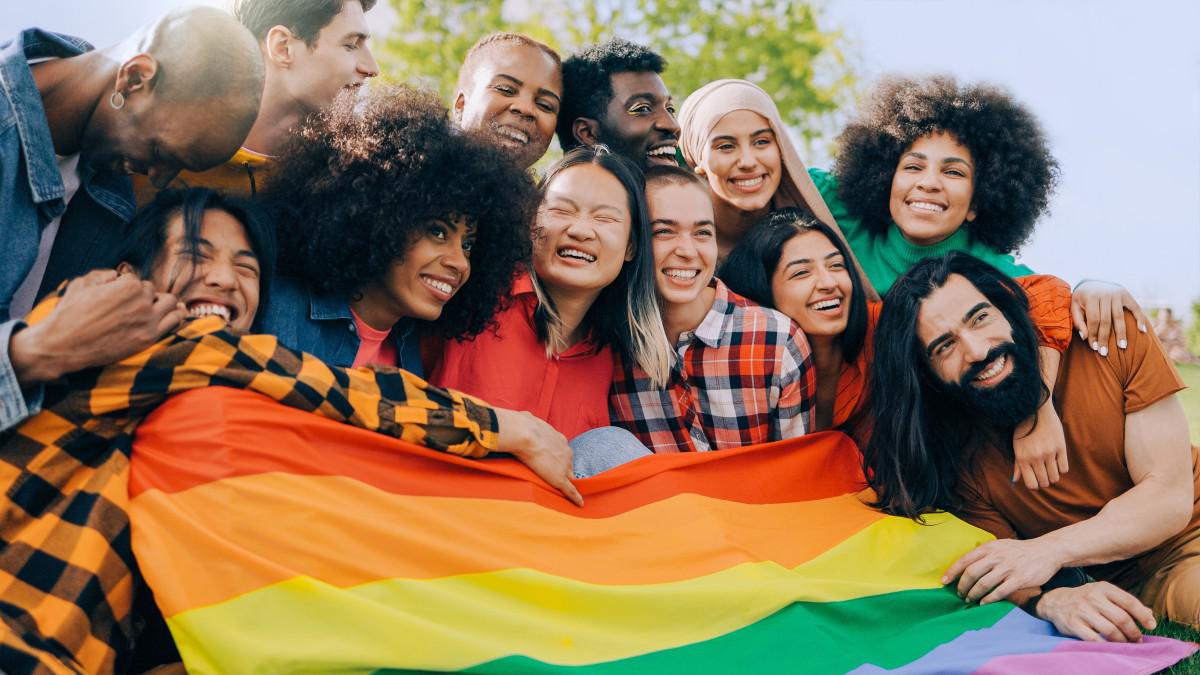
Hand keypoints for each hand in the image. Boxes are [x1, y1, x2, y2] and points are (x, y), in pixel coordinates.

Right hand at [10, 270, 184, 382]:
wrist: (63, 345)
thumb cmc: (69, 313)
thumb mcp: (81, 284)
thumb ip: (103, 274)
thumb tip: (117, 274)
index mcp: (127, 285)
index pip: (136, 279)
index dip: (125, 286)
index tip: (118, 294)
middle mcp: (142, 301)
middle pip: (152, 291)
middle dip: (142, 294)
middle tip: (130, 304)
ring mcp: (148, 320)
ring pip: (170, 302)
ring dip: (163, 302)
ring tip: (155, 307)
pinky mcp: (149, 337)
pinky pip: (175, 321)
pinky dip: (177, 315)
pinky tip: (176, 313)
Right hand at [494, 408, 583, 506]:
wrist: (524, 433)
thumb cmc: (523, 426)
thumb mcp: (530, 419)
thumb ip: (531, 421)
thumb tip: (524, 415)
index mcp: (559, 439)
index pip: (563, 453)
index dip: (560, 459)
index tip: (556, 463)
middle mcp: (566, 451)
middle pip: (569, 465)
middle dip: (566, 470)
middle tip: (562, 477)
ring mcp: (563, 466)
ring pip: (569, 476)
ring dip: (569, 483)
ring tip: (570, 492)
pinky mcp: (560, 478)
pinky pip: (570, 490)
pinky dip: (576, 498)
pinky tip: (580, 504)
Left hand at [942, 538, 1062, 604]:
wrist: (1047, 551)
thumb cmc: (1019, 551)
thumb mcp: (1000, 545)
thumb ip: (984, 554)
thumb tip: (965, 565)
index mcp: (990, 547)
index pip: (965, 560)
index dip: (952, 572)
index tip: (943, 581)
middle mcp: (997, 556)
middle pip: (971, 573)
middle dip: (962, 586)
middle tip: (959, 594)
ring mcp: (1008, 568)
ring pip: (983, 584)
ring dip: (973, 594)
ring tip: (969, 599)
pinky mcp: (1019, 579)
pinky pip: (999, 592)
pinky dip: (988, 599)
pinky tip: (983, 603)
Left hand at [1011, 404, 1067, 488]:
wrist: (1036, 409)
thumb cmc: (1023, 429)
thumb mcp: (1016, 446)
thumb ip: (1017, 465)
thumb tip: (1015, 480)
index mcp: (1022, 458)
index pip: (1032, 484)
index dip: (1034, 485)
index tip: (1036, 479)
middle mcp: (1035, 457)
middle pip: (1044, 482)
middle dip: (1044, 481)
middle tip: (1043, 473)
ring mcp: (1049, 452)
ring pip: (1055, 477)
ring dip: (1053, 475)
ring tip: (1050, 467)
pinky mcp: (1061, 447)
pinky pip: (1064, 468)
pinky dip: (1061, 467)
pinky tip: (1057, 460)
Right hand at [1036, 582, 1155, 641]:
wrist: (1055, 601)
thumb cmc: (1086, 599)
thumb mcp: (1104, 594)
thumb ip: (1125, 603)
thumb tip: (1149, 614)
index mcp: (1103, 588)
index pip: (1129, 601)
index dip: (1143, 615)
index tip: (1151, 626)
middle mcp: (1092, 597)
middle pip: (1122, 619)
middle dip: (1134, 632)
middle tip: (1137, 639)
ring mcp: (1082, 611)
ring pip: (1110, 630)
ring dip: (1122, 641)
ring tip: (1125, 644)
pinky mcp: (1073, 624)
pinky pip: (1095, 639)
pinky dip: (1106, 645)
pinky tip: (1109, 646)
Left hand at [1071, 281, 1148, 355]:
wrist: (1092, 282)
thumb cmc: (1082, 299)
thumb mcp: (1075, 306)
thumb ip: (1078, 321)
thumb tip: (1085, 337)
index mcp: (1091, 297)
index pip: (1093, 320)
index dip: (1093, 335)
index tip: (1094, 348)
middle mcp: (1105, 294)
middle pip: (1106, 320)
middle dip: (1105, 338)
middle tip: (1105, 353)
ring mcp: (1117, 294)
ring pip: (1119, 317)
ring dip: (1121, 333)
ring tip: (1122, 347)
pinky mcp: (1126, 294)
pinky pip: (1135, 308)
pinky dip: (1140, 319)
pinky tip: (1142, 331)